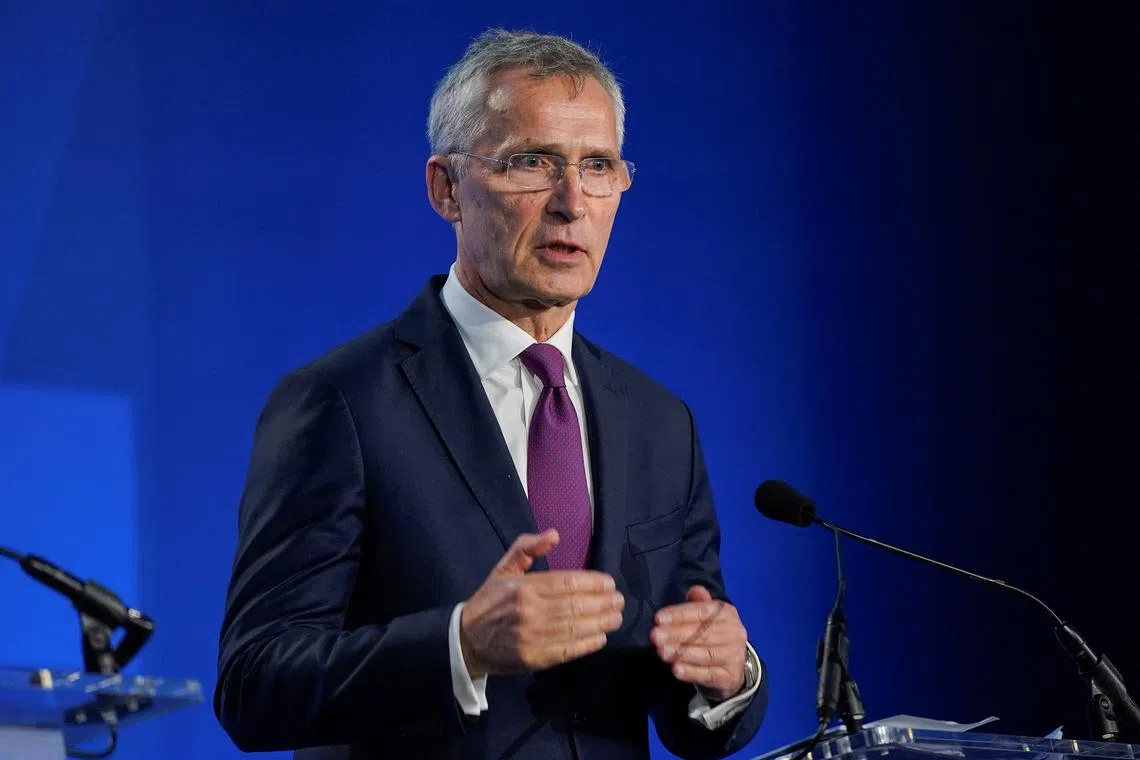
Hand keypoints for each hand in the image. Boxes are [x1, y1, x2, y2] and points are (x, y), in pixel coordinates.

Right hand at [459, 529, 624, 677]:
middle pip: (577, 605)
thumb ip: (527, 547)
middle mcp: (531, 612)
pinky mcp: (535, 658)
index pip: (568, 582)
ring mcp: (534, 637)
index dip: (593, 582)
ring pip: (577, 627)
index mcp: (526, 587)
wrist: (467, 640)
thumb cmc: (489, 601)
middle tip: (619, 600)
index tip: (609, 583)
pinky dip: (588, 644)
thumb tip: (554, 534)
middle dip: (604, 602)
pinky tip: (601, 637)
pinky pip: (568, 650)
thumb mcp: (504, 568)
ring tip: (616, 617)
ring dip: (602, 622)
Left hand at [651, 585, 748, 700]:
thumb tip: (694, 590)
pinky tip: (676, 670)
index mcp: (727, 614)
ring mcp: (734, 656)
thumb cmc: (713, 635)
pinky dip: (692, 672)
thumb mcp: (708, 616)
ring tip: (662, 652)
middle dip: (676, 634)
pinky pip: (709, 675)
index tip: (658, 618)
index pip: (701, 611)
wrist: (733, 666)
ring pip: (706, 654)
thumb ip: (698, 603)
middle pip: (702, 633)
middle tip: (655, 636)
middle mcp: (734, 633)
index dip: (679, 615)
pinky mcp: (731, 676)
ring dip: (682, 653)